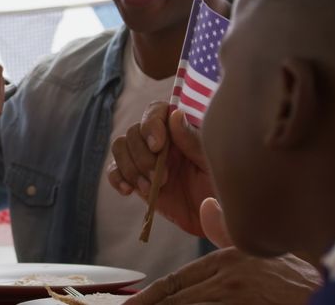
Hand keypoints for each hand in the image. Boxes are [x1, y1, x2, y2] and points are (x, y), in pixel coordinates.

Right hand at [107, 102, 213, 235]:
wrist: (213, 222)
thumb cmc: (220, 190)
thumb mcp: (213, 165)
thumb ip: (194, 141)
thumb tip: (175, 115)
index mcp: (179, 131)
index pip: (156, 111)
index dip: (151, 124)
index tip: (157, 146)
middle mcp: (159, 141)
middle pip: (134, 131)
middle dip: (143, 156)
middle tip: (163, 178)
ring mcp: (145, 159)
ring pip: (120, 146)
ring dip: (130, 167)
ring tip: (149, 188)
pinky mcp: (136, 179)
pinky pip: (114, 170)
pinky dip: (116, 177)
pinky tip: (128, 190)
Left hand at [124, 249, 320, 304]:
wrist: (325, 293)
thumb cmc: (295, 282)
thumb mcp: (259, 252)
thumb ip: (227, 232)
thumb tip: (206, 205)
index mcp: (228, 261)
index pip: (177, 281)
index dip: (150, 296)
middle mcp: (228, 278)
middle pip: (176, 298)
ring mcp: (235, 297)